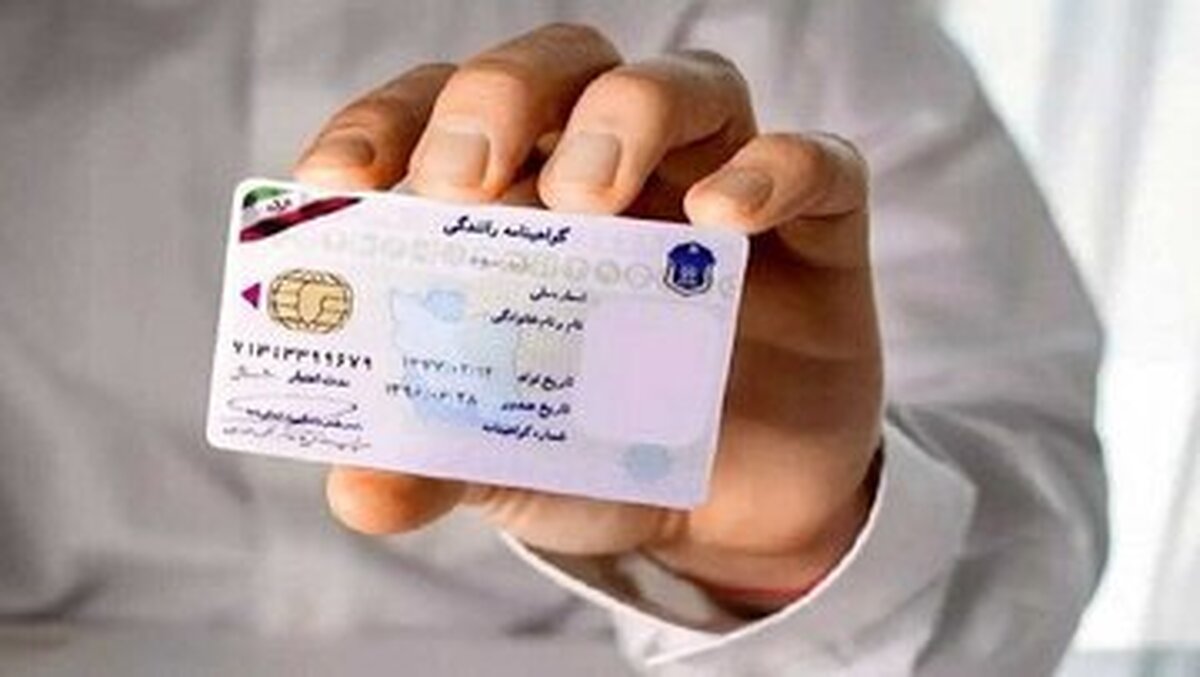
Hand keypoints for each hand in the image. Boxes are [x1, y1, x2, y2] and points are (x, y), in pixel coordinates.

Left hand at [294, 23, 881, 614]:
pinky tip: (723, 216)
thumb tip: (358, 492)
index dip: (384, 127)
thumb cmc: (608, 453)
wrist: (736, 512)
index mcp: (519, 206)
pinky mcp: (814, 230)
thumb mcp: (511, 464)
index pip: (440, 117)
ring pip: (683, 84)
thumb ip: (438, 462)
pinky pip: (817, 164)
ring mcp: (715, 189)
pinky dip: (772, 170)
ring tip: (589, 199)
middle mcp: (616, 173)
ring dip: (626, 115)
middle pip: (559, 66)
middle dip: (499, 98)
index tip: (337, 182)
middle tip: (464, 179)